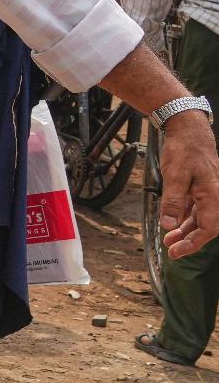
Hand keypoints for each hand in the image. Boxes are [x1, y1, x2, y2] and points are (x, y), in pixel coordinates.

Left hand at [160, 114, 218, 257]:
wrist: (188, 130)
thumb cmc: (184, 150)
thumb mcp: (175, 176)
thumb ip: (173, 202)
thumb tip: (169, 225)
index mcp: (214, 195)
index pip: (209, 228)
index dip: (194, 243)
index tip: (177, 252)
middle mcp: (215, 196)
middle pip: (207, 226)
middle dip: (190, 240)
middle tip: (171, 251)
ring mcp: (208, 192)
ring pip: (200, 218)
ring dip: (186, 230)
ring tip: (169, 241)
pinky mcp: (200, 188)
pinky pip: (196, 208)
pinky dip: (185, 218)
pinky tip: (173, 224)